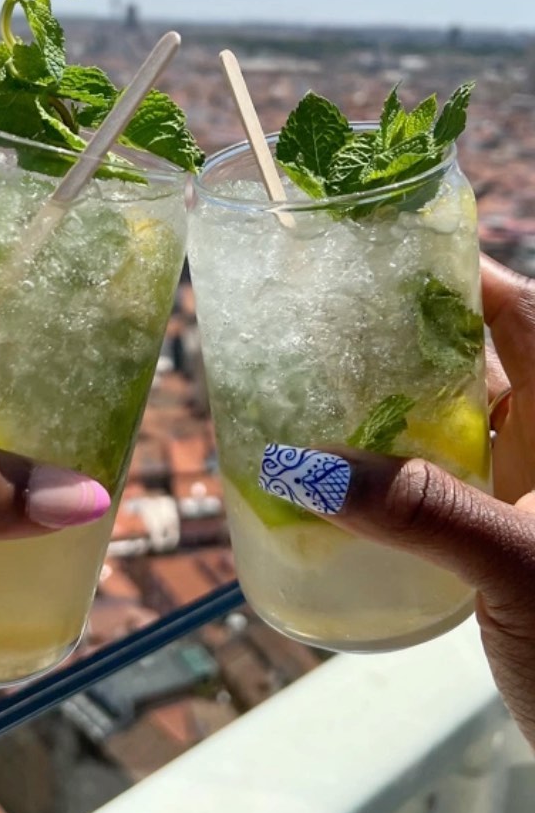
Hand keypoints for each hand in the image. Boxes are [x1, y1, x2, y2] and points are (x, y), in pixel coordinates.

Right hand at [261, 256, 534, 747]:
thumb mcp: (517, 563)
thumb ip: (417, 510)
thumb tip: (300, 464)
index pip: (517, 309)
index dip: (452, 271)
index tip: (374, 249)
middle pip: (470, 357)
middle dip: (397, 337)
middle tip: (313, 319)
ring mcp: (525, 487)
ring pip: (448, 421)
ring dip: (386, 408)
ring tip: (306, 386)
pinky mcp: (500, 535)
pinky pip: (438, 480)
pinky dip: (390, 470)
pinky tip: (335, 474)